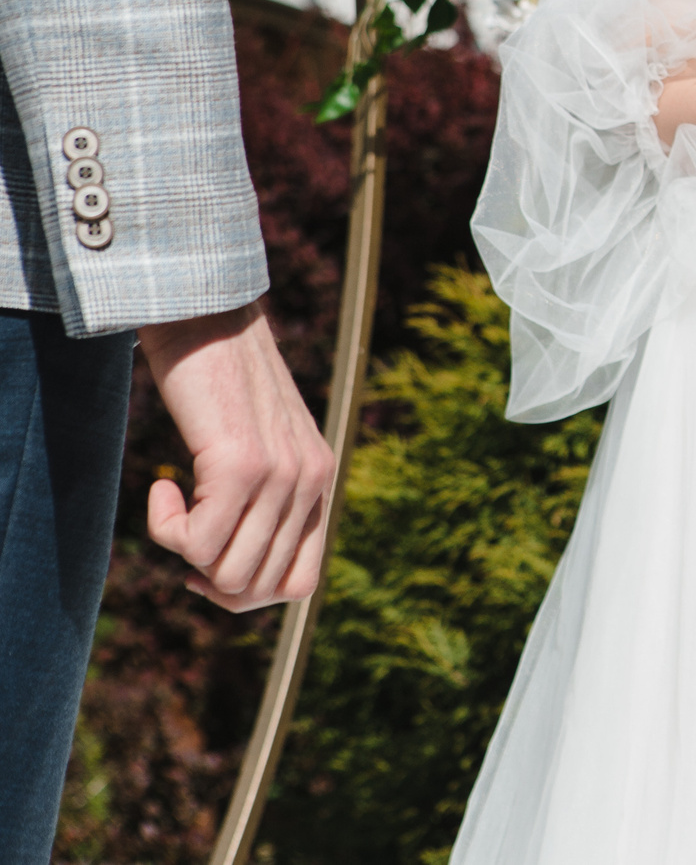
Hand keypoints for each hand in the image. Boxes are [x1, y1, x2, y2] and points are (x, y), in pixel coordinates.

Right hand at [135, 303, 333, 610]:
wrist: (205, 315)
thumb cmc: (219, 381)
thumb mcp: (259, 442)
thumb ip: (265, 494)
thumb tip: (227, 570)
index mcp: (320, 481)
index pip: (301, 583)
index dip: (247, 594)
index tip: (206, 565)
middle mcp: (311, 481)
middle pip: (257, 588)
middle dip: (207, 580)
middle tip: (183, 532)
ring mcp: (280, 475)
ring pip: (228, 574)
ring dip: (184, 552)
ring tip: (174, 500)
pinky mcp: (240, 464)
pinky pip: (195, 541)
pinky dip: (164, 526)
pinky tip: (161, 484)